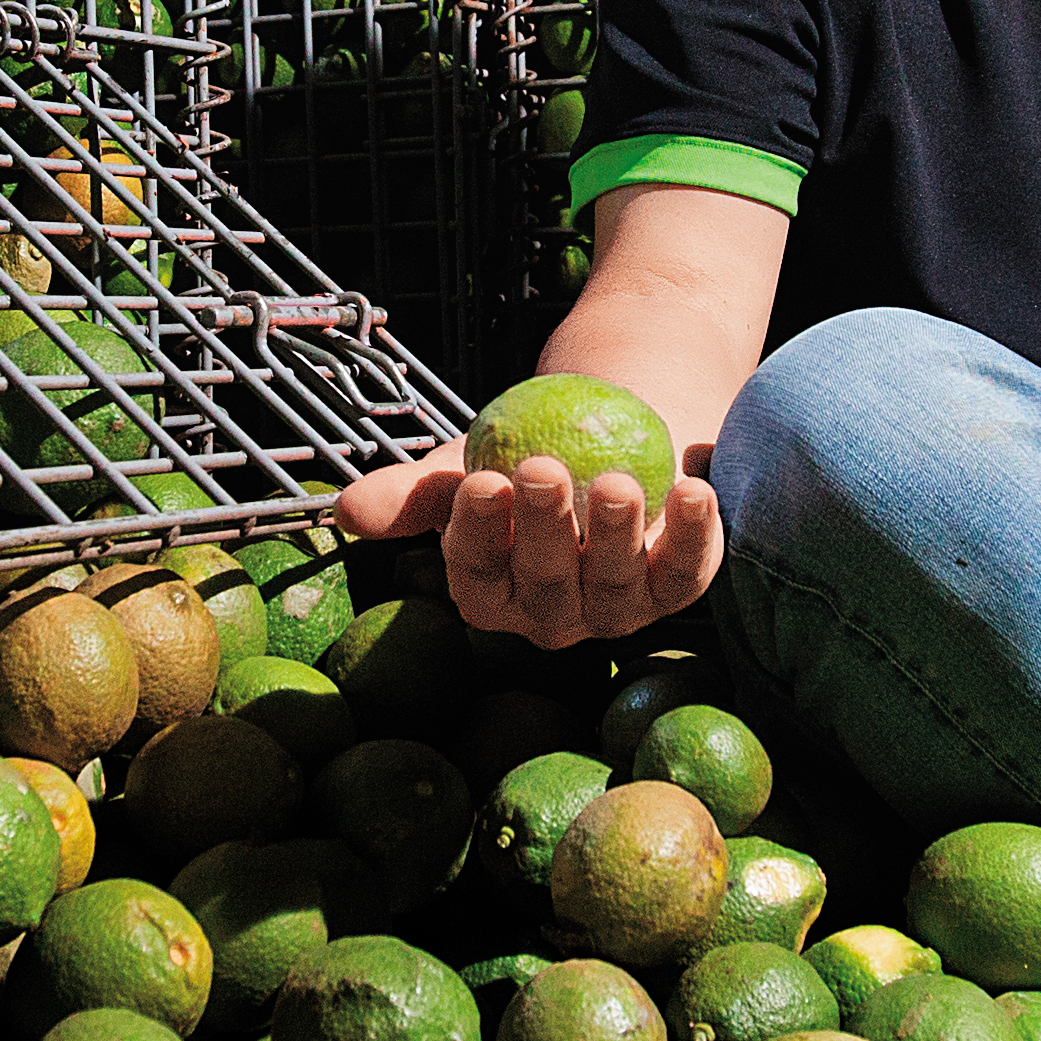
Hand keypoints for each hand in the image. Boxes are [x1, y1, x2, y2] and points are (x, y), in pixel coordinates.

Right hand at [330, 443, 726, 649]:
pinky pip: (688, 571)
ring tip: (613, 481)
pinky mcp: (678, 587)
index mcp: (492, 594)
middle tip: (540, 469)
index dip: (477, 535)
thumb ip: (410, 492)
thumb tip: (345, 511)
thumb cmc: (521, 449)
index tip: (481, 481)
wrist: (609, 424)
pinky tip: (694, 489)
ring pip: (617, 585)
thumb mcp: (462, 466)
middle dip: (544, 531)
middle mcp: (553, 617)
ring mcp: (618, 609)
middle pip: (546, 584)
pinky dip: (695, 534)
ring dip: (616, 535)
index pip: (476, 576)